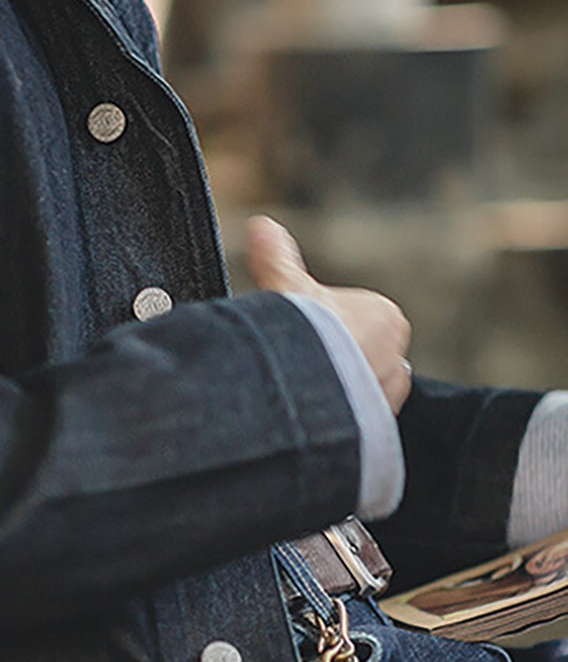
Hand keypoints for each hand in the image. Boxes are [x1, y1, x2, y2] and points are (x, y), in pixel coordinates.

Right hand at [244, 215, 412, 414]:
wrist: (309, 393)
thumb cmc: (305, 339)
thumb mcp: (286, 289)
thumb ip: (276, 258)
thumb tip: (262, 226)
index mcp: (386, 318)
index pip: (359, 323)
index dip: (327, 331)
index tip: (302, 340)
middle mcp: (397, 360)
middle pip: (362, 361)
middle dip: (336, 368)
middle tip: (300, 371)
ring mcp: (388, 401)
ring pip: (361, 396)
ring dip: (337, 399)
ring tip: (304, 399)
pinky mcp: (378, 435)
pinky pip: (357, 428)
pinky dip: (337, 427)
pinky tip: (312, 424)